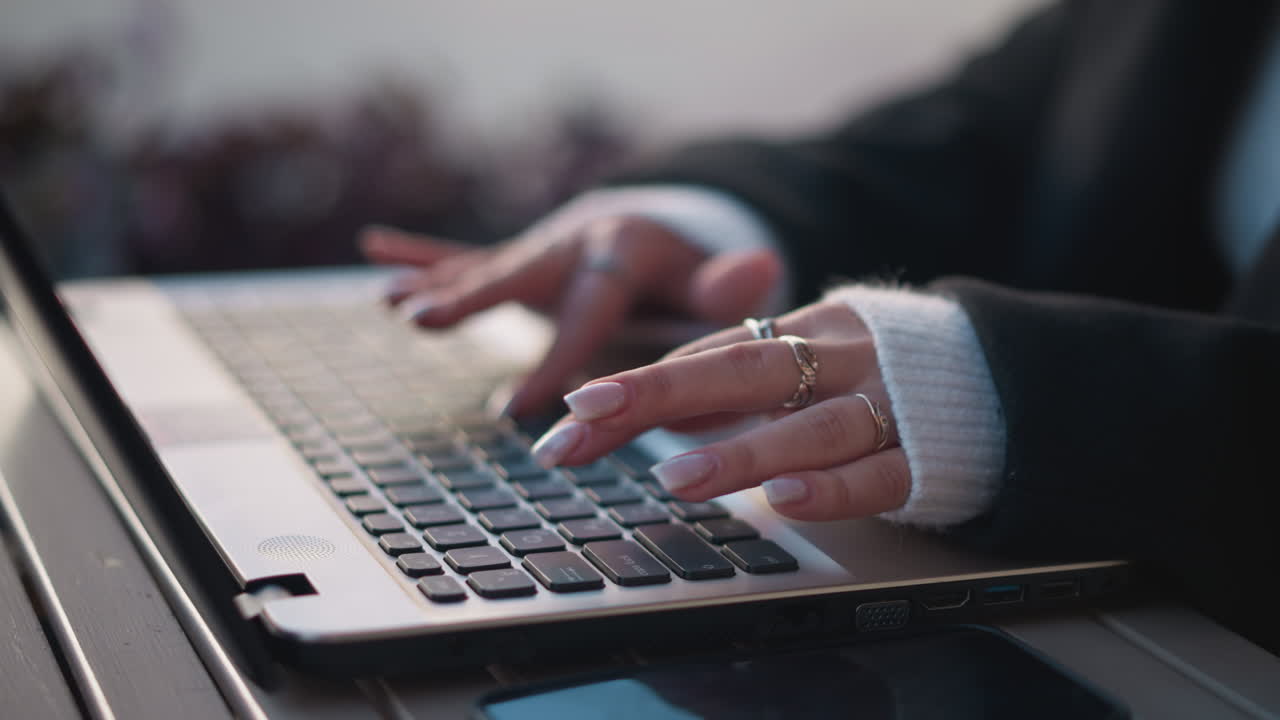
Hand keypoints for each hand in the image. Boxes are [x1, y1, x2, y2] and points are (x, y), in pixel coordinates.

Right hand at [360, 216, 781, 415]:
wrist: (654, 230)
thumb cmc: (682, 275)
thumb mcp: (708, 282)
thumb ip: (727, 287)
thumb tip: (763, 269)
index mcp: (619, 255)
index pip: (587, 317)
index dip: (557, 363)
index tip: (522, 410)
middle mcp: (569, 245)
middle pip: (517, 273)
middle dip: (471, 300)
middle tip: (426, 320)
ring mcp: (537, 250)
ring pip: (484, 266)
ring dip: (437, 283)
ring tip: (394, 300)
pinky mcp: (518, 260)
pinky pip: (467, 254)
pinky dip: (422, 255)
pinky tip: (376, 250)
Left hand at [529, 301, 910, 520]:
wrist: (994, 375)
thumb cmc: (872, 373)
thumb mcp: (800, 363)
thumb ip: (729, 385)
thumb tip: (640, 409)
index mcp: (800, 331)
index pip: (705, 355)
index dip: (636, 387)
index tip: (569, 412)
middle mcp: (837, 360)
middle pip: (743, 370)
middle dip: (659, 394)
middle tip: (587, 417)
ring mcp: (885, 404)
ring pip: (809, 425)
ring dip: (740, 451)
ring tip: (673, 477)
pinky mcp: (926, 456)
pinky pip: (878, 474)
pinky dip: (832, 488)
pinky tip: (785, 503)